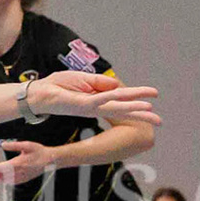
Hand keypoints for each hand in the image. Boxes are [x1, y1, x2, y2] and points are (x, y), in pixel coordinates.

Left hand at [0, 140, 55, 184]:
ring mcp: (22, 177)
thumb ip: (13, 145)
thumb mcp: (26, 145)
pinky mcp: (25, 179)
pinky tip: (4, 175)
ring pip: (6, 180)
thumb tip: (3, 145)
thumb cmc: (39, 152)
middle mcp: (19, 172)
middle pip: (1, 175)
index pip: (0, 168)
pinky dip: (6, 179)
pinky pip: (12, 182)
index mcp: (18, 164)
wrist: (50, 160)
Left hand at [26, 70, 159, 125]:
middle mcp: (96, 106)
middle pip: (123, 108)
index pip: (121, 99)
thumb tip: (116, 85)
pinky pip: (101, 100)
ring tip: (151, 112)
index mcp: (97, 100)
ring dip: (134, 108)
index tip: (154, 97)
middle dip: (141, 112)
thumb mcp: (82, 79)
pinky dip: (113, 98)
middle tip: (160, 121)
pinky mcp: (82, 105)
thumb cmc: (58, 86)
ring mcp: (90, 107)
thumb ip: (99, 82)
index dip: (137, 98)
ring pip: (116, 107)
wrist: (39, 93)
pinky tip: (125, 97)